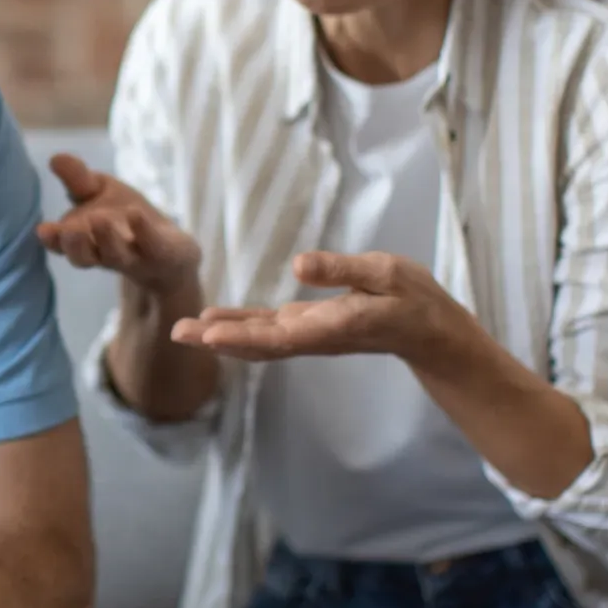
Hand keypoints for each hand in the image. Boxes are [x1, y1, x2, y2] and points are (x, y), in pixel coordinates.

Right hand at [35, 154, 200, 293]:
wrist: (171, 252)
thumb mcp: (101, 193)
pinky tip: (136, 213)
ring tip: (100, 219)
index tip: (43, 230)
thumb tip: (55, 157)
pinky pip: (152, 244)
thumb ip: (78, 180)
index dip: (53, 240)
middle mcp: (105, 252)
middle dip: (76, 245)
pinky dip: (143, 230)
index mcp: (85, 240)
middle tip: (70, 231)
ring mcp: (135, 255)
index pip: (63, 244)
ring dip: (107, 239)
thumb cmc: (126, 221)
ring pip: (116, 255)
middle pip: (85, 256)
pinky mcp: (163, 252)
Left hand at [170, 251, 474, 363]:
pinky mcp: (308, 328)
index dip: (243, 335)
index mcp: (334, 325)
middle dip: (218, 339)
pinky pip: (267, 333)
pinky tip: (213, 322)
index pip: (282, 335)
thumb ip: (343, 270)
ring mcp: (309, 335)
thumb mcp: (385, 273)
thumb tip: (298, 264)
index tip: (209, 335)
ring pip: (258, 341)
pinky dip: (238, 329)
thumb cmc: (412, 299)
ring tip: (182, 329)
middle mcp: (315, 336)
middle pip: (259, 343)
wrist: (430, 332)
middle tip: (176, 333)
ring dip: (220, 336)